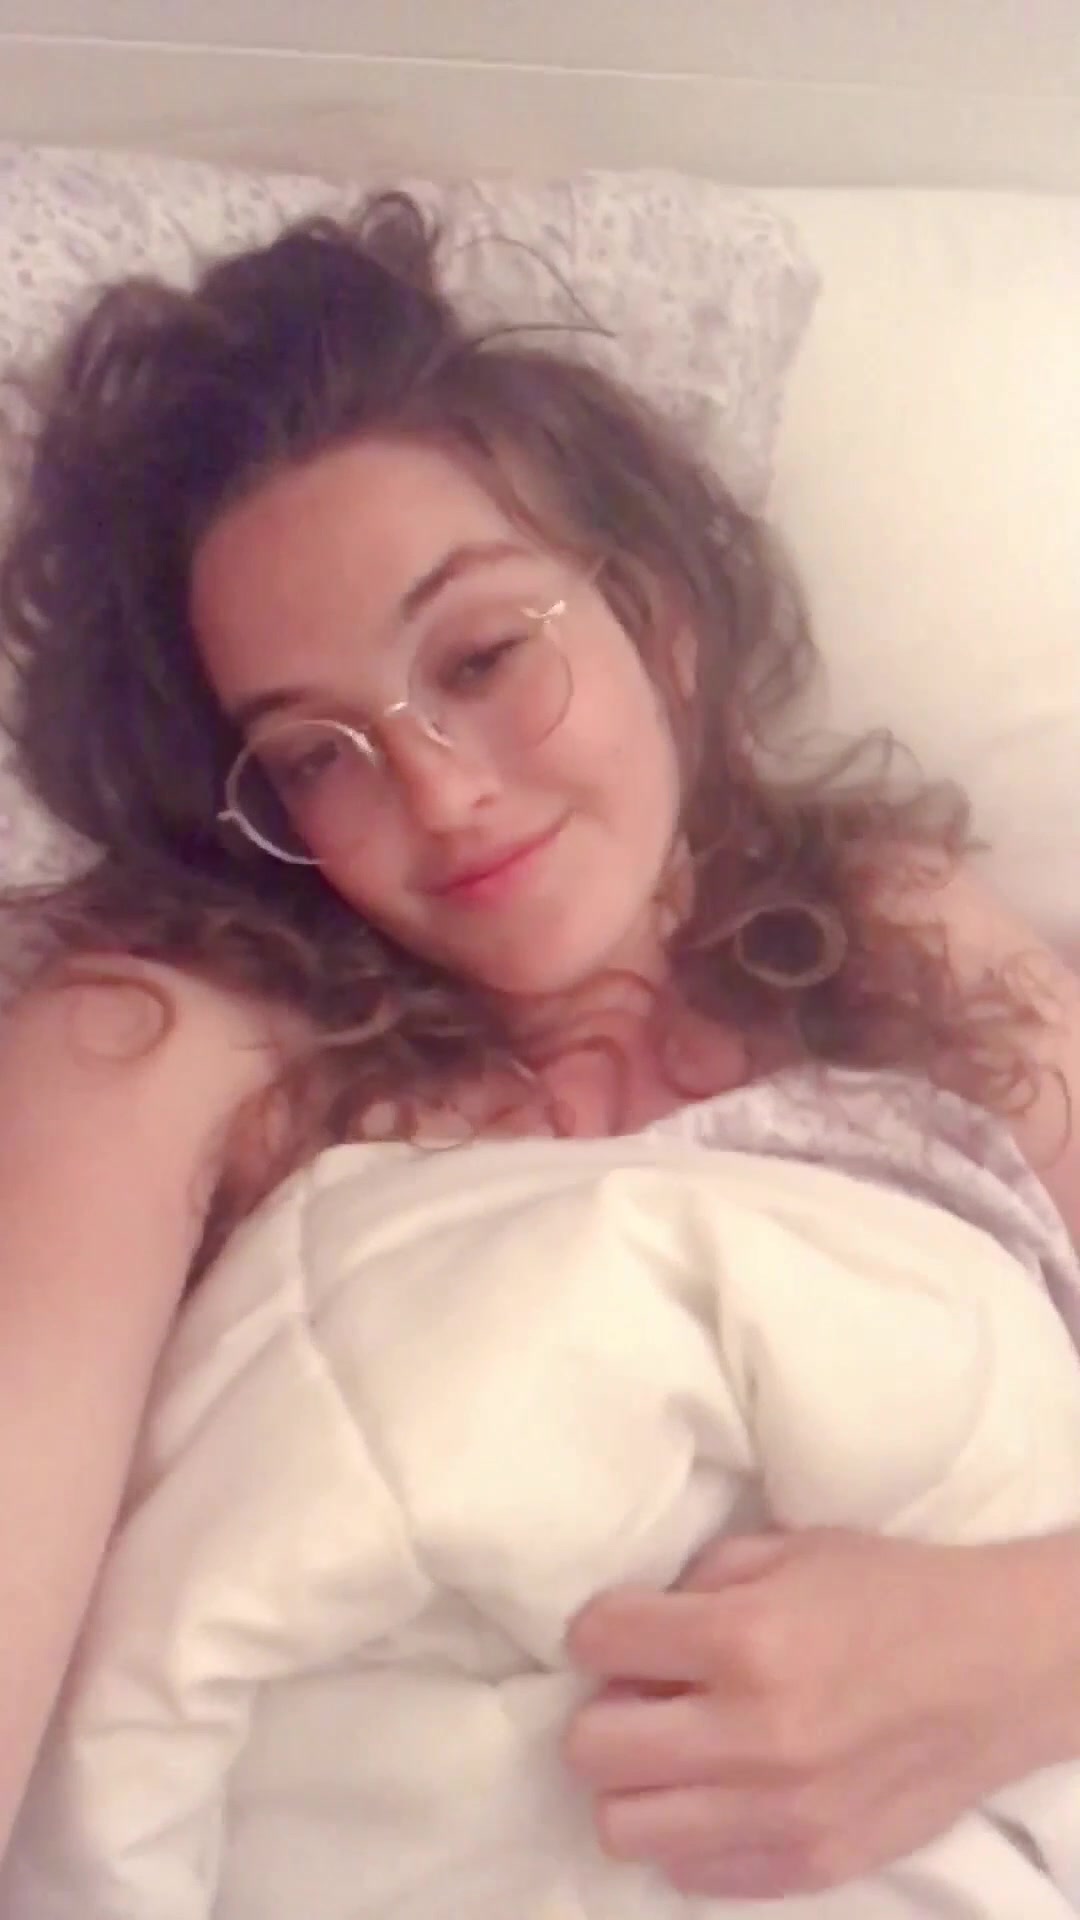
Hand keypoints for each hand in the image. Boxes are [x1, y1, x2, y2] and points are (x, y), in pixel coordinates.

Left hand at [564, 1528, 1078, 1900]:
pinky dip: (689, 1833)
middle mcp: (755, 1734)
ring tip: (674, 1751)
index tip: (621, 1631)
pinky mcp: (809, 1865)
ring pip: (624, 1826)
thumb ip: (697, 1584)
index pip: (596, 1640)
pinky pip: (690, 1873)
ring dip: (636, 1784)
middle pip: (591, 1748)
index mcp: (745, 1638)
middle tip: (641, 1695)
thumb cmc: (892, 1592)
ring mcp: (781, 1813)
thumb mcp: (789, 1549)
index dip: (600, 1630)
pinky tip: (720, 1790)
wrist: (999, 1668)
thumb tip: (627, 1632)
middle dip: (602, 1712)